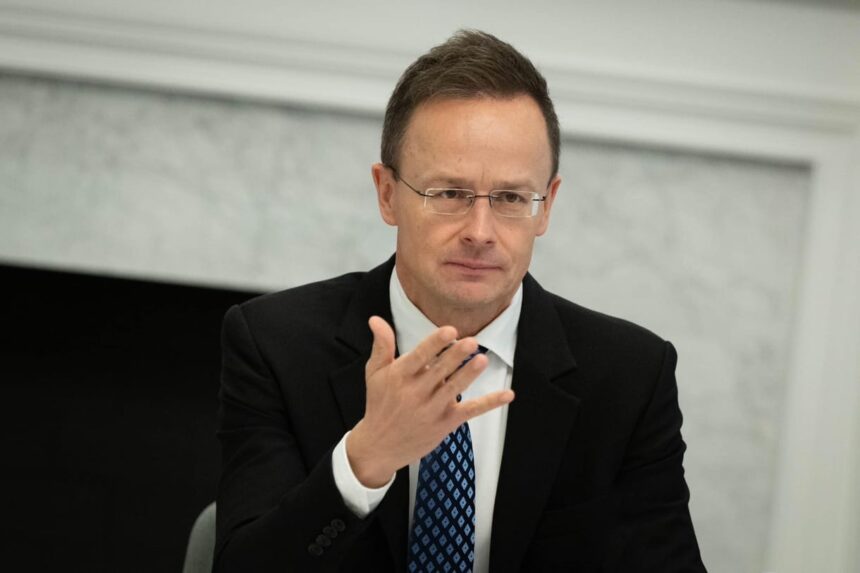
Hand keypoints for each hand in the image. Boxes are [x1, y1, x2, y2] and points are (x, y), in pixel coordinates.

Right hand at [346, 316, 514, 487]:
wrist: (379, 446)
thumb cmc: (379, 403)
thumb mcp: (375, 373)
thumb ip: (382, 345)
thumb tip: (375, 319)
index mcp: (399, 376)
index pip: (419, 357)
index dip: (435, 343)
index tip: (449, 331)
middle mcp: (415, 393)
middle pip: (439, 372)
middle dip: (455, 356)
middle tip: (472, 341)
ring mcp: (431, 410)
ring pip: (454, 390)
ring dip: (469, 375)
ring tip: (482, 360)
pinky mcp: (445, 424)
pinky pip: (470, 411)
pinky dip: (490, 403)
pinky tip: (507, 394)